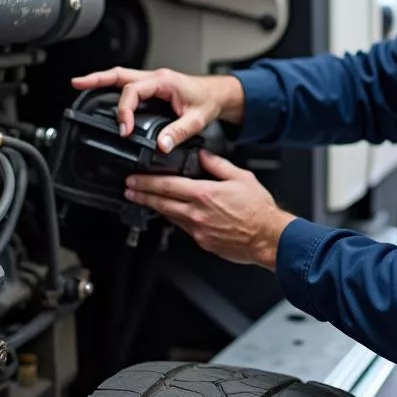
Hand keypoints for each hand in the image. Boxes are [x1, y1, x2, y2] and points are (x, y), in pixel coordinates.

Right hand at [70, 67, 244, 153]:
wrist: (219, 94)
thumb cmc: (209, 101)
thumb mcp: (198, 119)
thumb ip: (179, 132)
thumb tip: (161, 145)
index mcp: (164, 81)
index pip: (134, 92)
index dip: (125, 111)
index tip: (125, 131)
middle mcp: (155, 78)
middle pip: (119, 75)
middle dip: (97, 79)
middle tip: (77, 84)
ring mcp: (152, 82)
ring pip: (121, 77)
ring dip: (101, 81)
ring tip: (81, 85)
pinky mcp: (152, 88)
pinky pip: (128, 85)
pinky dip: (112, 88)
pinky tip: (103, 95)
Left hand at [125, 151, 294, 269]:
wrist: (268, 237)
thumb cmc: (258, 210)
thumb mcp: (241, 177)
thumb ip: (218, 164)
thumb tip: (203, 155)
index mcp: (204, 194)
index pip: (167, 185)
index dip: (146, 182)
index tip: (134, 179)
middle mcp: (197, 213)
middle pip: (161, 203)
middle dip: (141, 195)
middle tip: (128, 190)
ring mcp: (198, 230)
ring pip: (170, 216)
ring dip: (154, 207)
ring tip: (143, 200)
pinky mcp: (202, 242)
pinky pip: (183, 228)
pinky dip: (174, 218)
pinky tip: (171, 213)